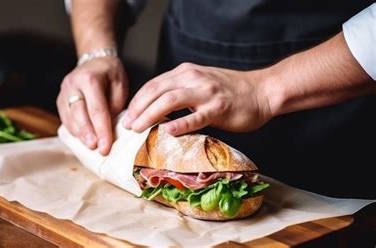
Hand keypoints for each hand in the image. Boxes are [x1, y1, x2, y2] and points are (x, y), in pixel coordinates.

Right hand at [57, 56, 127, 154]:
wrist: (95, 61)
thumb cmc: (110, 73)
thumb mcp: (120, 84)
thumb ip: (116, 105)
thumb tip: (111, 127)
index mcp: (89, 78)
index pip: (96, 109)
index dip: (102, 130)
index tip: (106, 147)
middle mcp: (72, 84)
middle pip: (79, 114)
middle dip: (88, 134)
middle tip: (96, 149)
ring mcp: (63, 92)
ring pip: (69, 118)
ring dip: (79, 134)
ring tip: (90, 147)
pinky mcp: (60, 100)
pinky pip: (65, 118)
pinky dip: (73, 130)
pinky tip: (82, 139)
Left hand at [123, 63, 271, 135]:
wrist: (262, 91)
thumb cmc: (230, 91)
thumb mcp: (200, 82)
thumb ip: (180, 90)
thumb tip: (155, 109)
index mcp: (186, 72)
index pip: (154, 84)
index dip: (137, 100)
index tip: (127, 114)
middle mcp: (193, 78)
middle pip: (156, 91)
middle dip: (138, 108)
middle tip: (127, 124)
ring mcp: (206, 93)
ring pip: (170, 101)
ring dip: (150, 114)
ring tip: (138, 128)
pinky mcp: (219, 109)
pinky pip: (195, 116)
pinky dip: (180, 124)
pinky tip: (168, 132)